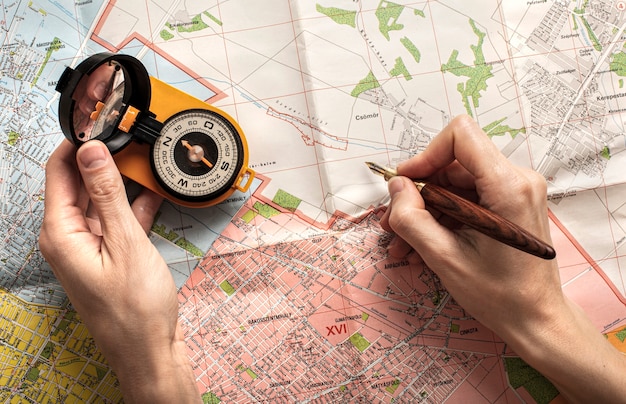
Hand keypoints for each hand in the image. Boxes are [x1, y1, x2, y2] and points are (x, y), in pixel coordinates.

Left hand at [39, 140, 198, 402]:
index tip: (102, 121)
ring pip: (101, 201)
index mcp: (61, 234)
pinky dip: (134, 206)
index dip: (78, 142)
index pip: (59, 172)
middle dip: (104, 159)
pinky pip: (117, 221)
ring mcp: (90, 248)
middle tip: (132, 136)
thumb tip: (92, 151)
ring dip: (122, 182)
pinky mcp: (109, 256)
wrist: (151, 352)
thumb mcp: (126, 244)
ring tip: (147, 158)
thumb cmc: (136, 309)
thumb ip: (108, 195)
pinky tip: (154, 192)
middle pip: (80, 184)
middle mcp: (69, 238)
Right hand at [380, 115, 625, 401]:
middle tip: (394, 222)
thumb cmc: (499, 295)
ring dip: (426, 208)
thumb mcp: (444, 258)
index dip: (426, 154)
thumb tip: (396, 186)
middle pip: (454, 162)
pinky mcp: (509, 203)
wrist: (536, 320)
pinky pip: (466, 197)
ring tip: (403, 241)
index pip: (460, 136)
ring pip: (455, 182)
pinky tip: (421, 243)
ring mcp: (515, 191)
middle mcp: (517, 179)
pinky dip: (442, 216)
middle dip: (419, 190)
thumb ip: (412, 218)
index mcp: (508, 186)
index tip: (405, 183)